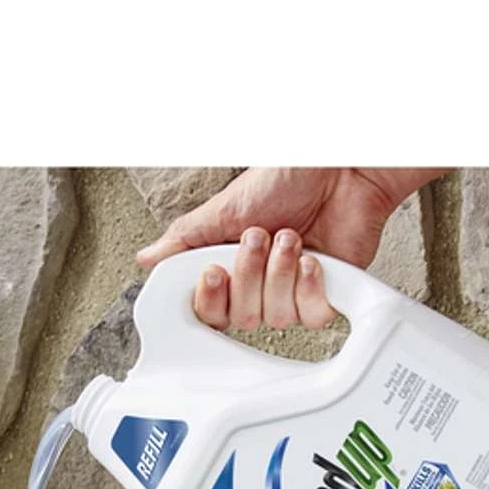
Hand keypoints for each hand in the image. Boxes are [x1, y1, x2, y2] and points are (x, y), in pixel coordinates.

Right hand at [136, 167, 443, 331]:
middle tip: (260, 235)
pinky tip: (312, 258)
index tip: (215, 271)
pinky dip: (310, 284)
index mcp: (232, 265)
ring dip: (281, 272)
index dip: (212, 300)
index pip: (211, 311)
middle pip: (242, 317)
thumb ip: (185, 239)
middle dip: (250, 274)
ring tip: (290, 237)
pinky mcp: (326, 295)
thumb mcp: (225, 207)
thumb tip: (147, 260)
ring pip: (276, 318)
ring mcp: (293, 291)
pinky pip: (311, 317)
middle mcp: (260, 284)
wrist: (341, 170)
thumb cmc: (289, 179)